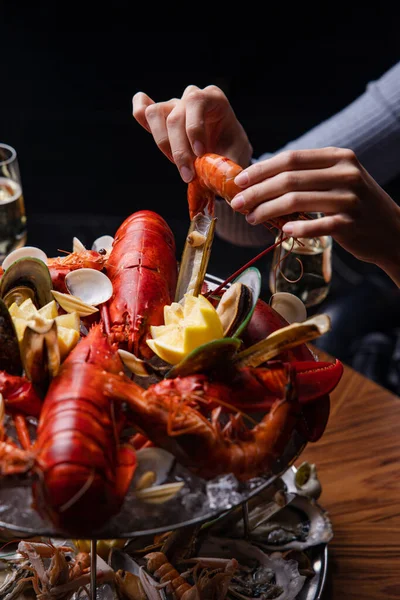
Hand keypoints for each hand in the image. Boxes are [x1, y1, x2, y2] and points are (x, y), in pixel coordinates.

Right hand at [132, 85, 252, 181]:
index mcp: (213, 98)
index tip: (200, 154)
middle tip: (188, 174)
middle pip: (174, 117)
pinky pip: (144, 109)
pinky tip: (141, 119)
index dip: (194, 128)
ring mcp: (174, 105)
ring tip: (178, 164)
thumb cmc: (231, 151)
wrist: (227, 153)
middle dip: (179, 150)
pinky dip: (139, 112)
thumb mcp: (236, 156)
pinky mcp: (162, 118)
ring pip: (155, 114)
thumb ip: (226, 163)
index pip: (196, 102)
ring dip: (163, 144)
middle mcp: (191, 97)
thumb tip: (217, 177)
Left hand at [230, 147, 399, 283]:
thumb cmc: (355, 205)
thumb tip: (261, 181)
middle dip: (257, 192)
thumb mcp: (338, 180)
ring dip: (268, 211)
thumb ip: (307, 176)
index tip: (239, 180)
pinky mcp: (351, 223)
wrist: (391, 231)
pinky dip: (296, 228)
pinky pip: (316, 225)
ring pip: (297, 202)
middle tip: (237, 204)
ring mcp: (350, 198)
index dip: (261, 169)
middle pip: (289, 179)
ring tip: (251, 218)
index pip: (291, 159)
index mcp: (338, 157)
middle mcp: (346, 173)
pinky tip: (282, 232)